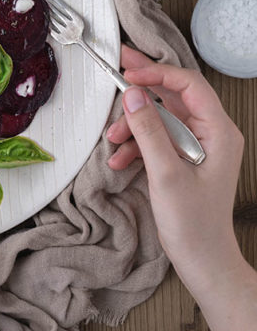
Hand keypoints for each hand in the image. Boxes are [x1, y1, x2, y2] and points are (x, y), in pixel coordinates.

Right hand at [107, 46, 244, 293]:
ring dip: (134, 125)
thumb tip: (133, 95)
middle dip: (143, 89)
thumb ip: (149, 130)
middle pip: (174, 96)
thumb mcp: (166, 173)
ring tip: (112, 139)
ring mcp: (197, 145)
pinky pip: (157, 138)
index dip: (158, 73)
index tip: (128, 74)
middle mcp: (210, 133)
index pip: (189, 85)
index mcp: (218, 131)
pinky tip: (120, 160)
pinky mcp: (183, 158)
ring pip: (161, 117)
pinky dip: (136, 145)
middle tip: (118, 70)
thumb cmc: (193, 223)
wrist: (202, 261)